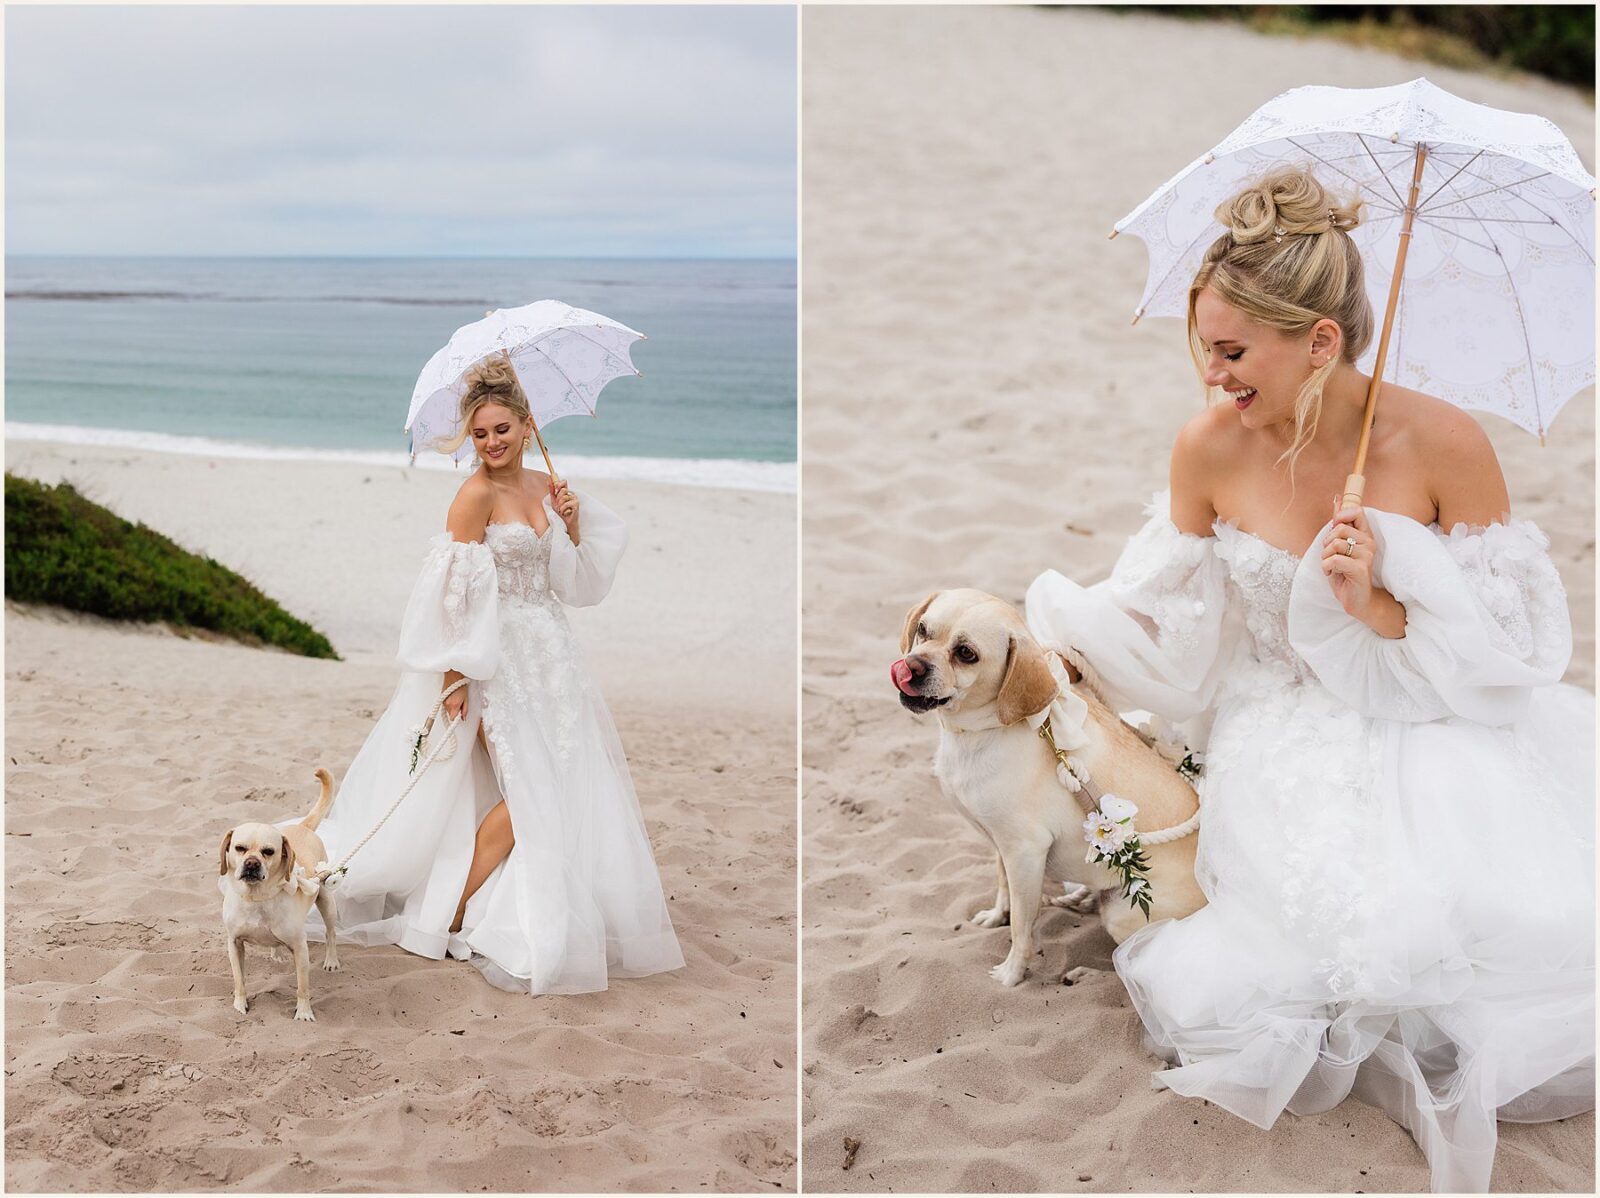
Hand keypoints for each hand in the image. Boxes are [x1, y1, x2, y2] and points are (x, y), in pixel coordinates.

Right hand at [443, 685, 467, 723]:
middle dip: (455, 712)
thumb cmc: (460, 686)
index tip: (460, 717)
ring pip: (447, 710)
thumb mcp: (466, 699)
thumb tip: (463, 718)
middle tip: (460, 705)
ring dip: (452, 708)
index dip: (457, 718)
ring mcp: (443, 702)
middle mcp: (447, 704)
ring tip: (456, 699)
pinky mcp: (441, 699)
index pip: (453, 718)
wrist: (453, 677)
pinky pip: (445, 706)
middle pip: (450, 714)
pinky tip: (452, 698)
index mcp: (454, 705)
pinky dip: (449, 704)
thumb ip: (465, 710)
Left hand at [550, 480, 579, 534]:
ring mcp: (575, 499)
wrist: (566, 521)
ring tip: (561, 509)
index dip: (559, 483)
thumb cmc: (561, 511)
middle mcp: (572, 494)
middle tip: (558, 504)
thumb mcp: (554, 500)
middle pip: (563, 489)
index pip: (564, 481)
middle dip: (558, 498)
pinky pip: (566, 503)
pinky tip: (564, 512)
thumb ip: (552, 491)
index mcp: (567, 492)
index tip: (555, 490)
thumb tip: (548, 481)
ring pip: (564, 497)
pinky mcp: (576, 504)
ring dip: (560, 505)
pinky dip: (563, 509)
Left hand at [1320, 500, 1404, 637]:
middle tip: (1329, 556)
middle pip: (1340, 528)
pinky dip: (1326, 567)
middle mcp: (1369, 543)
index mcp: (1365, 535)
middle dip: (1326, 543)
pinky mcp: (1361, 569)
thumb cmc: (1345, 573)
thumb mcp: (1339, 547)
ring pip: (1335, 544)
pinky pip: (1334, 559)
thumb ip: (1339, 525)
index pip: (1357, 511)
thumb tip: (1337, 499)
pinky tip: (1331, 574)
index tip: (1334, 529)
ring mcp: (1367, 555)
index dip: (1341, 515)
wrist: (1357, 600)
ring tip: (1331, 566)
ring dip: (1325, 557)